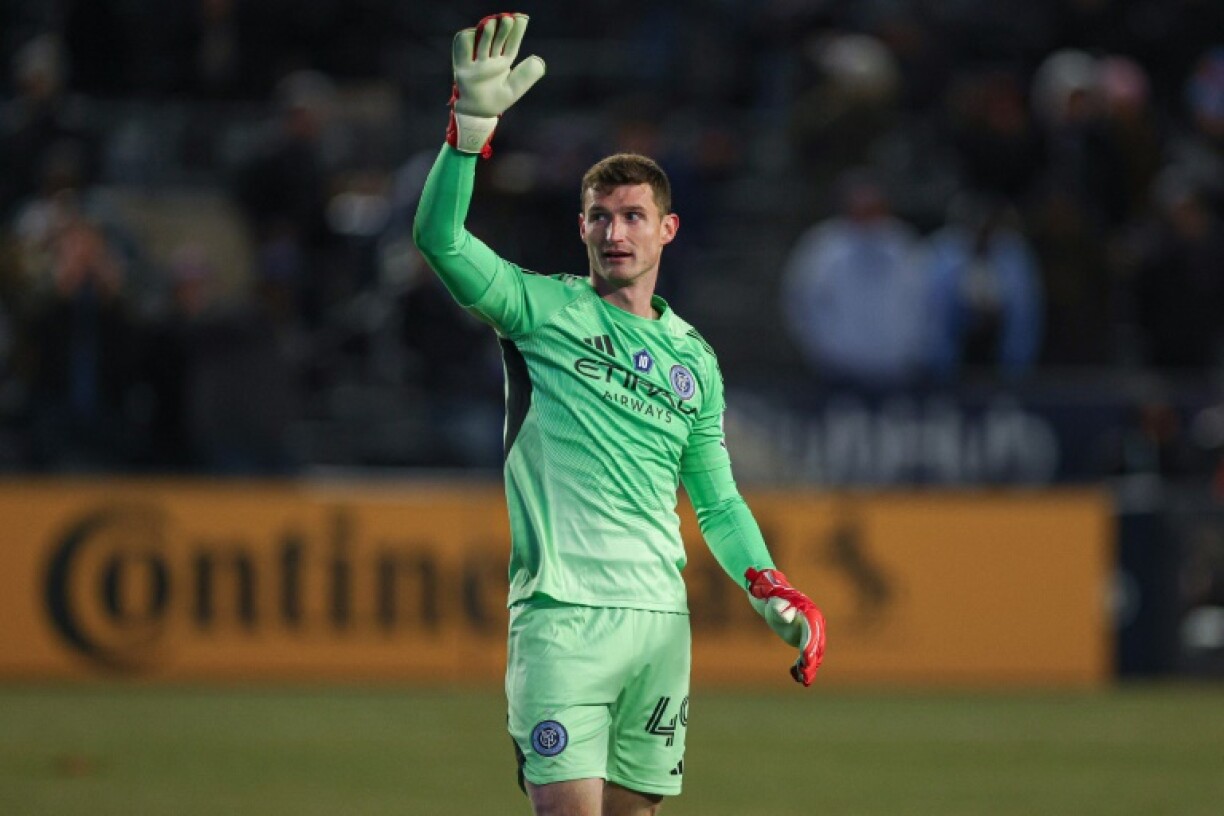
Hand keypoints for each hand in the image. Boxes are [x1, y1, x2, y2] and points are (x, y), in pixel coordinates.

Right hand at [447, 13, 545, 156]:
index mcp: (504, 61)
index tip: (521, 19)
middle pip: (497, 39)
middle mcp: (490, 58)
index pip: (511, 43)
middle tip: (507, 19)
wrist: (479, 114)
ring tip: (491, 23)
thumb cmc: (497, 100)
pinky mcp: (462, 68)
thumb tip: (538, 60)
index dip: (516, 31)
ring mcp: (476, 62)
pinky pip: (461, 50)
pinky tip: (471, 32)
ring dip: (486, 32)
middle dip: (502, 29)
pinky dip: (466, 39)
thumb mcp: (515, 88)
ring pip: (481, 42)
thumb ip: (528, 75)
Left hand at [745, 567, 825, 685]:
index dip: (809, 648)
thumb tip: (784, 614)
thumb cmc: (772, 597)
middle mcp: (814, 625)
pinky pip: (805, 655)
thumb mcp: (774, 601)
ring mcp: (809, 633)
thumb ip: (779, 606)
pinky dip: (802, 665)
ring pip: (813, 654)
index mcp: (810, 615)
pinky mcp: (802, 639)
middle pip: (816, 647)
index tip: (806, 661)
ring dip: (809, 668)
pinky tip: (794, 675)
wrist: (770, 596)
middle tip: (805, 677)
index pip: (812, 634)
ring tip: (803, 681)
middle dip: (811, 662)